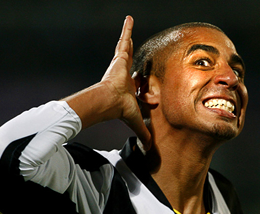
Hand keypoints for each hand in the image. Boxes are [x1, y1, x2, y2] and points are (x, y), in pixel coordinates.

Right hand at [101, 16, 151, 149]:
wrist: (110, 101)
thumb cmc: (120, 110)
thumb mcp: (136, 120)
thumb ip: (142, 133)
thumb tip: (149, 149)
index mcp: (127, 87)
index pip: (135, 81)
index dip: (139, 81)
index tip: (141, 81)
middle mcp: (122, 74)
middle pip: (129, 60)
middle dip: (131, 52)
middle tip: (131, 45)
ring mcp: (120, 64)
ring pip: (126, 47)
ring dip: (127, 36)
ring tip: (129, 24)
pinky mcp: (120, 57)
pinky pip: (124, 39)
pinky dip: (127, 28)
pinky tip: (130, 18)